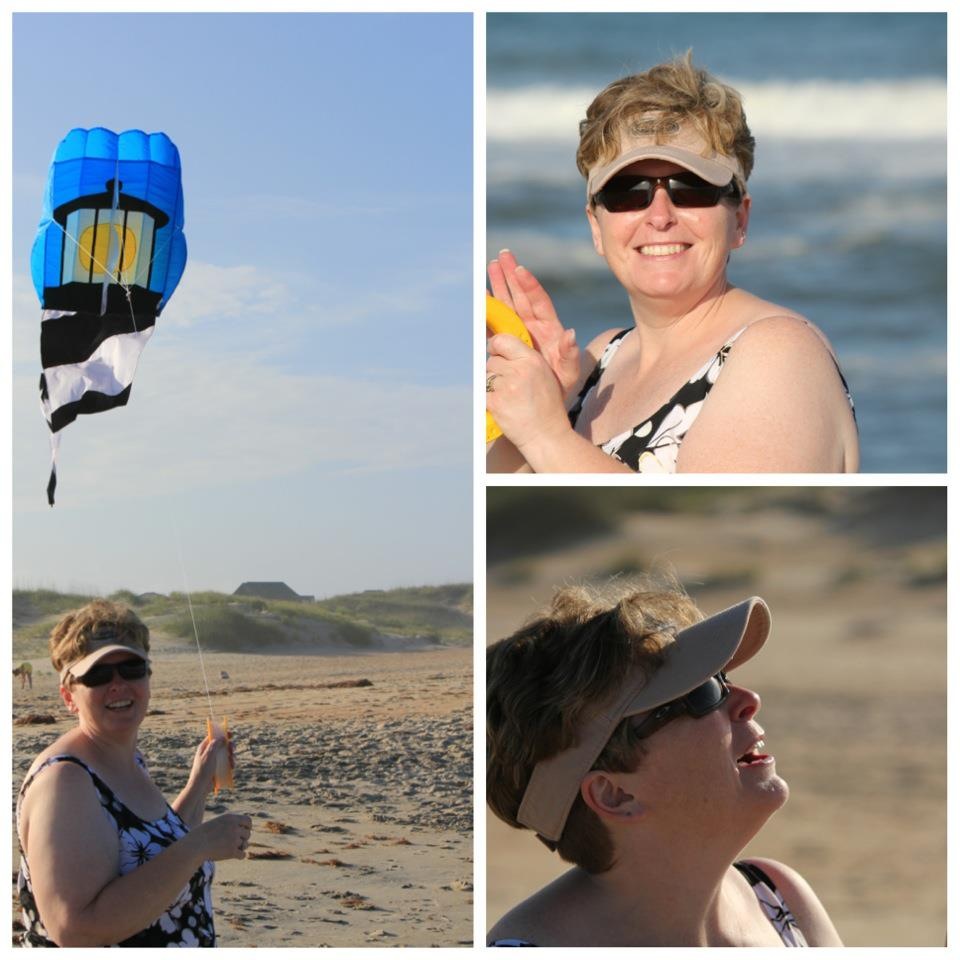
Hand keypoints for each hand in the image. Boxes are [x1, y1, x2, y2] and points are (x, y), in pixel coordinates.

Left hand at [188, 734, 232, 792]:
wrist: (200, 787)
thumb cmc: (203, 770)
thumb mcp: (209, 755)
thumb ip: (215, 744)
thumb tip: (222, 737)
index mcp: (204, 748)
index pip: (213, 737)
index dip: (222, 734)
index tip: (230, 734)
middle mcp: (209, 753)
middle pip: (222, 745)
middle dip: (229, 746)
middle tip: (232, 748)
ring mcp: (214, 761)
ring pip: (226, 754)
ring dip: (231, 756)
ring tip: (232, 760)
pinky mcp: (217, 768)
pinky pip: (226, 763)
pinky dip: (231, 763)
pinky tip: (232, 766)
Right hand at [195, 813, 252, 860]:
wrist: (193, 847)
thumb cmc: (200, 836)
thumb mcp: (215, 824)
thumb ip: (227, 825)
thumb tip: (239, 829)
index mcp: (230, 818)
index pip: (248, 821)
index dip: (248, 827)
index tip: (244, 832)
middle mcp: (234, 827)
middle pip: (248, 834)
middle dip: (243, 839)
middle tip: (234, 843)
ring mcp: (234, 839)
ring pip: (245, 845)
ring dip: (240, 848)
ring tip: (230, 849)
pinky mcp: (231, 851)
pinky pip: (243, 855)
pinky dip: (240, 856)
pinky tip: (234, 856)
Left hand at [486, 333, 570, 452]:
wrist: (545, 434)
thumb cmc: (546, 406)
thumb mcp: (544, 374)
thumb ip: (524, 359)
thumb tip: (499, 346)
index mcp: (532, 360)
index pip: (502, 341)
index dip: (495, 346)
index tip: (495, 352)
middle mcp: (519, 370)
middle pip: (491, 361)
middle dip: (496, 371)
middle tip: (508, 386)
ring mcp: (506, 386)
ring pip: (485, 377)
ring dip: (491, 386)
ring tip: (507, 398)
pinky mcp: (495, 402)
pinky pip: (481, 393)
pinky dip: (487, 399)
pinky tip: (500, 405)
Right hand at [488, 250, 579, 393]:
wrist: (546, 398)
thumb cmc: (561, 385)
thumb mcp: (569, 372)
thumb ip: (570, 353)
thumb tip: (571, 334)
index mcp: (549, 328)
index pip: (539, 301)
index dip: (530, 285)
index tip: (520, 269)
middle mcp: (533, 325)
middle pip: (520, 296)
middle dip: (511, 276)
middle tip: (502, 255)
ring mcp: (519, 332)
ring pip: (507, 304)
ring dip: (499, 285)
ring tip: (491, 265)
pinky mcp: (507, 342)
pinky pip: (495, 323)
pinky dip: (488, 310)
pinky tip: (481, 296)